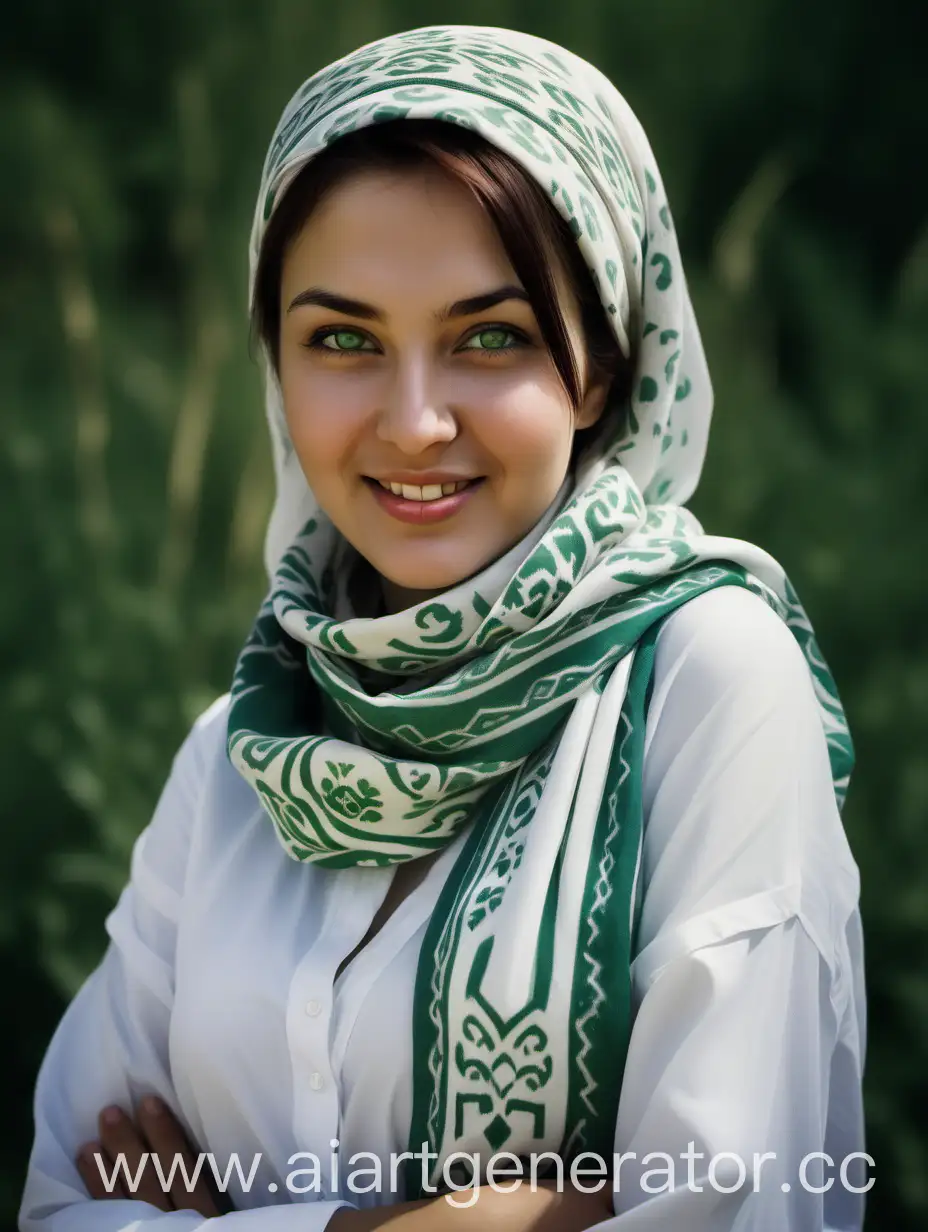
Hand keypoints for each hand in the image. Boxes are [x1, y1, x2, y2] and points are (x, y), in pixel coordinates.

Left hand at [76, 1096, 222, 1217]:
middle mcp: (178, 1226)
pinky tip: (88, 1177)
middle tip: (109, 1112)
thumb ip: (211, 1191)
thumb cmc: (213, 1228)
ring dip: (104, 1173)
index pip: (186, 1171)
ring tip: (88, 1143)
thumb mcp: (225, 1217)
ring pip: (124, 1207)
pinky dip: (95, 1200)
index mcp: (207, 1216)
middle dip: (128, 1147)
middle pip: (151, 1183)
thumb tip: (199, 1149)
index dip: (168, 1136)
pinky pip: (107, 1226)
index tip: (151, 1102)